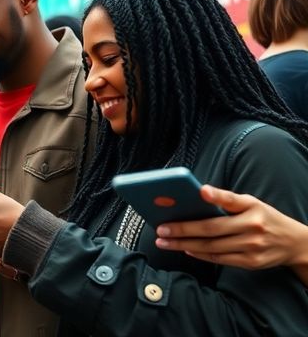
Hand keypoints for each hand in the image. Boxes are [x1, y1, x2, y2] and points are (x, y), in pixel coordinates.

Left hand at [156, 185, 307, 269]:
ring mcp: (252, 248)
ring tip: (164, 241)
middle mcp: (253, 228)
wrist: (294, 244)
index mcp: (252, 209)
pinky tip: (185, 249)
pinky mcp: (250, 263)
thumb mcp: (252, 203)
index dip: (216, 196)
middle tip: (160, 228)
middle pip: (211, 229)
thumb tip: (199, 193)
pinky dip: (201, 255)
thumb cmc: (265, 218)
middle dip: (183, 230)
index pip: (231, 201)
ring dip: (184, 245)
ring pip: (211, 247)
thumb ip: (227, 200)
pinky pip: (220, 259)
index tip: (199, 191)